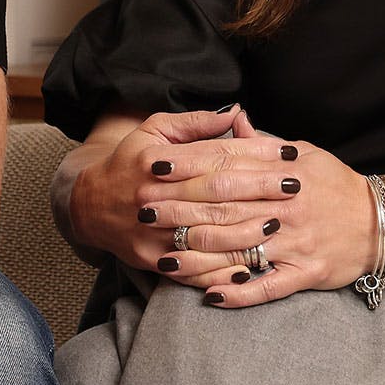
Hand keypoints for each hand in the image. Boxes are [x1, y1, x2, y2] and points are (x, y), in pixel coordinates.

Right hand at [70, 107, 277, 267]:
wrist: (89, 206)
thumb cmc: (129, 163)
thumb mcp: (153, 131)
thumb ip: (195, 123)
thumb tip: (237, 113)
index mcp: (156, 160)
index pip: (214, 155)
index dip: (254, 153)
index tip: (287, 154)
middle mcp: (154, 195)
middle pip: (216, 193)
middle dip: (259, 190)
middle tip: (295, 187)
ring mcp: (152, 231)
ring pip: (207, 234)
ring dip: (246, 231)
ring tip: (280, 224)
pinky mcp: (151, 259)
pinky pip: (192, 269)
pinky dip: (220, 271)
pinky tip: (250, 268)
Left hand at [134, 110, 377, 307]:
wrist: (383, 222)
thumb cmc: (335, 185)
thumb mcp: (304, 153)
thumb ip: (263, 144)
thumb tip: (233, 119)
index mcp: (283, 172)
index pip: (227, 166)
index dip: (188, 167)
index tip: (155, 168)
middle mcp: (286, 206)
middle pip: (224, 207)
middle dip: (180, 210)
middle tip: (144, 210)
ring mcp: (295, 242)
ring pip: (239, 249)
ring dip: (199, 256)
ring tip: (164, 258)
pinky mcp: (306, 273)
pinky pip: (268, 287)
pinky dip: (239, 294)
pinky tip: (211, 297)